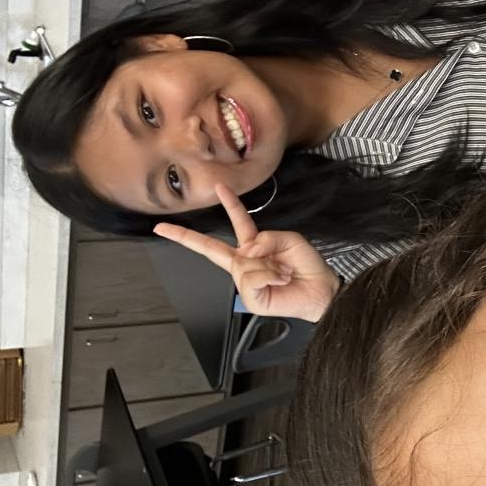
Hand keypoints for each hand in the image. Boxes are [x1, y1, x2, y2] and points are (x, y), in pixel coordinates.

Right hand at [153, 184, 340, 322]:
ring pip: (245, 262)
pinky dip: (271, 275)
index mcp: (255, 246)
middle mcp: (245, 262)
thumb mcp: (290, 240)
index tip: (218, 188)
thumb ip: (266, 237)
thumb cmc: (308, 267)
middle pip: (211, 248)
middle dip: (185, 237)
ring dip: (270, 265)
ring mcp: (244, 281)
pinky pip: (252, 276)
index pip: (238, 222)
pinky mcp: (249, 297)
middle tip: (163, 228)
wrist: (322, 291)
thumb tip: (248, 250)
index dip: (229, 204)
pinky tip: (280, 281)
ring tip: (284, 272)